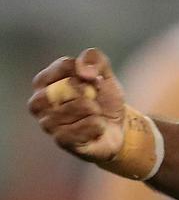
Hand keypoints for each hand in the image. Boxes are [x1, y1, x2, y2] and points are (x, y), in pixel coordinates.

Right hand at [27, 48, 126, 162]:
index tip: (95, 79)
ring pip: (76, 107)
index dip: (87, 71)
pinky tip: (96, 128)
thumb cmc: (103, 99)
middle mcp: (39, 102)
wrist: (117, 128)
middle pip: (66, 86)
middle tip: (95, 97)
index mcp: (45, 81)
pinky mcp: (60, 140)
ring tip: (95, 114)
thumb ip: (94, 59)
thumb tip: (83, 71)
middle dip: (88, 91)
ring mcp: (47, 123)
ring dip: (95, 109)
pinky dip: (98, 125)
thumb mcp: (105, 74)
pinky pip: (85, 127)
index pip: (64, 65)